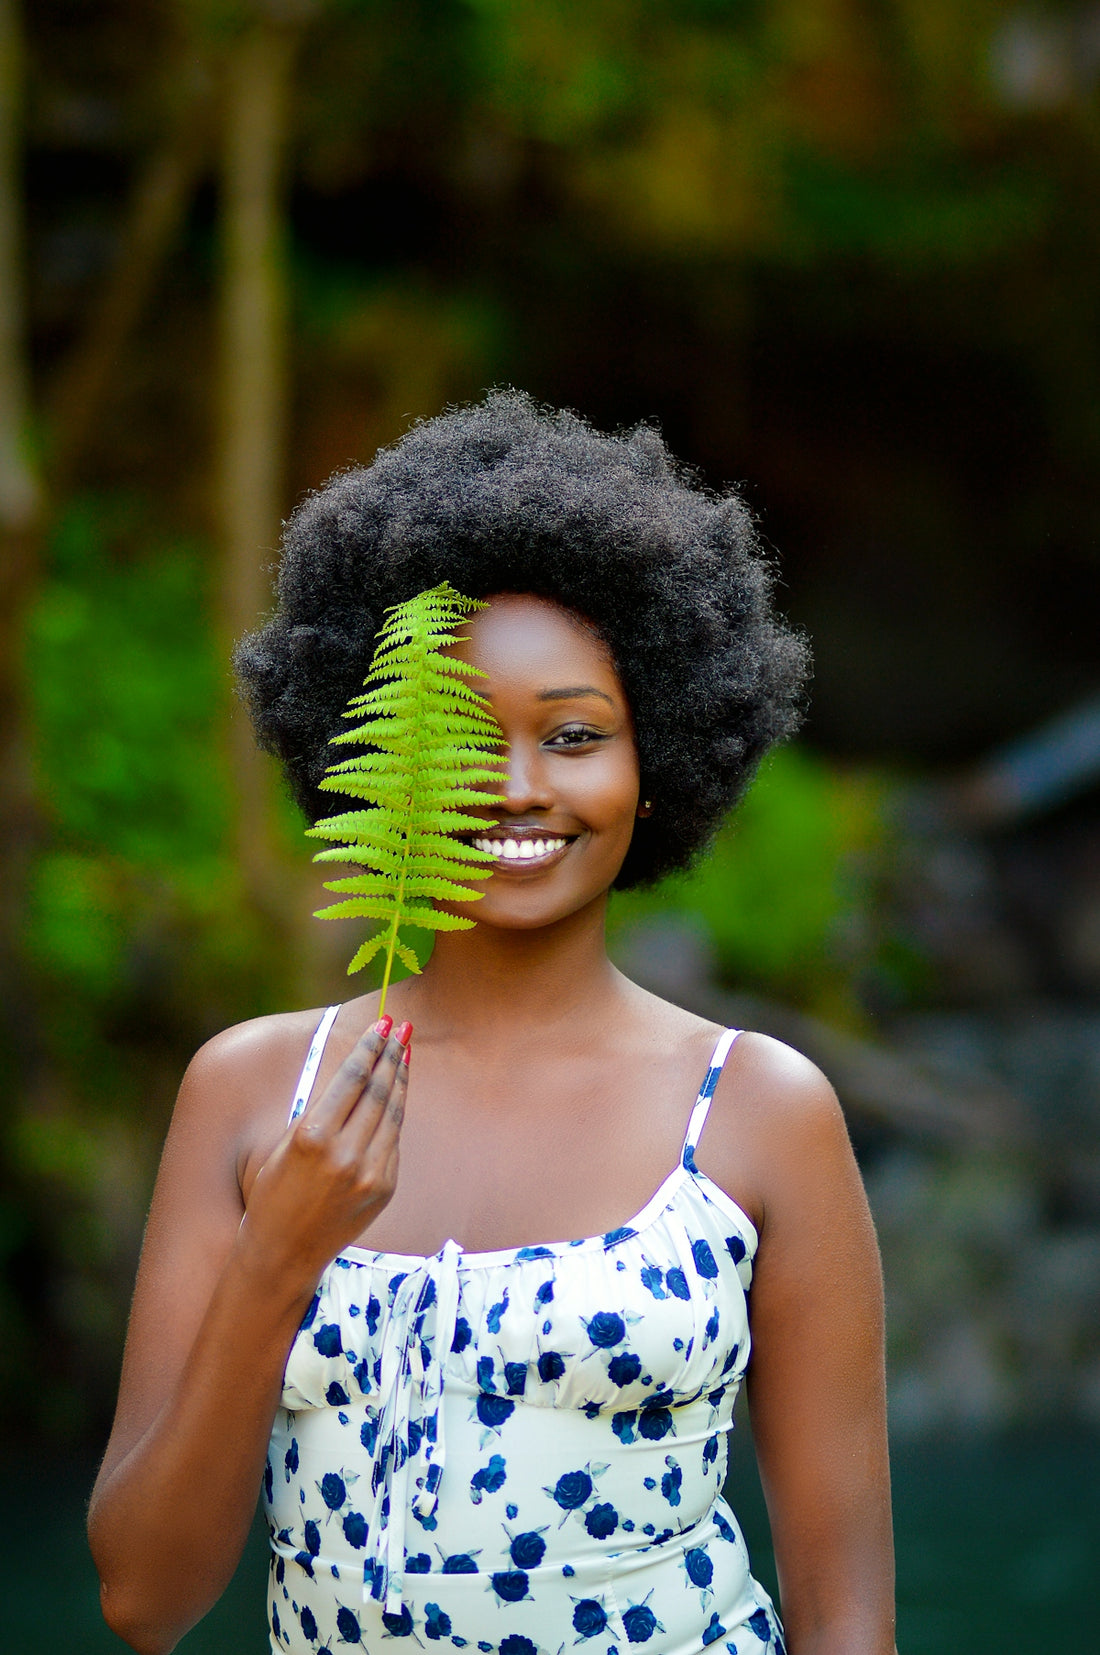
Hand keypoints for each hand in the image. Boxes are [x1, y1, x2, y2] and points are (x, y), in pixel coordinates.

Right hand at [237, 1016, 410, 1288]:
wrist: (283, 1251)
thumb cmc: (274, 1192)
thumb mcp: (286, 1145)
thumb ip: (321, 1112)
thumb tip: (354, 1073)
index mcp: (313, 1136)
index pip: (352, 1078)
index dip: (370, 1047)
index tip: (383, 1024)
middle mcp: (344, 1153)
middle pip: (377, 1090)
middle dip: (391, 1055)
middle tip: (402, 1029)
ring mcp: (369, 1173)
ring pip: (391, 1114)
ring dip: (399, 1080)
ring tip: (404, 1053)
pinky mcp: (383, 1188)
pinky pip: (392, 1141)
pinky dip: (395, 1114)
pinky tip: (396, 1095)